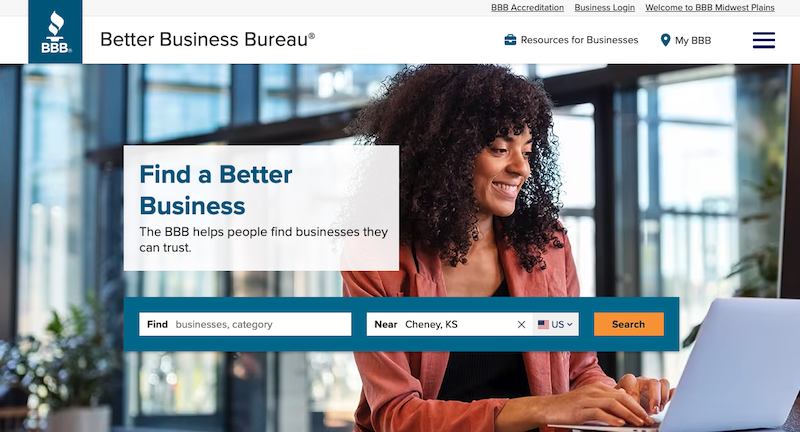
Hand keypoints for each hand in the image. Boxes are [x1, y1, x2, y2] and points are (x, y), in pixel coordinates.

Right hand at [535, 382, 653, 426]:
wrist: (548, 408)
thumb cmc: (568, 407)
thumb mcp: (589, 401)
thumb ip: (604, 402)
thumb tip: (623, 407)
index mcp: (597, 387)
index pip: (622, 394)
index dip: (636, 405)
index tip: (646, 415)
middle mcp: (594, 390)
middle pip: (621, 398)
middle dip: (637, 410)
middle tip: (647, 421)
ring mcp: (587, 398)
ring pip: (613, 404)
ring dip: (628, 414)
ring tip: (638, 423)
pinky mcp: (580, 409)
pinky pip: (599, 412)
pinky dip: (611, 418)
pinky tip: (620, 424)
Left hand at [615, 374, 675, 414]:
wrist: (627, 406)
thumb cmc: (621, 403)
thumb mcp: (619, 402)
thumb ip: (623, 401)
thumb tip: (627, 401)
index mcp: (629, 381)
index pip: (632, 380)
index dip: (634, 394)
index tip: (635, 407)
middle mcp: (642, 381)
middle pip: (653, 382)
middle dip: (655, 398)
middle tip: (655, 410)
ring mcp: (653, 387)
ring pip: (664, 383)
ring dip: (664, 398)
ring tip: (660, 410)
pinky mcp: (662, 393)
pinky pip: (671, 390)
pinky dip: (673, 395)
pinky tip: (673, 402)